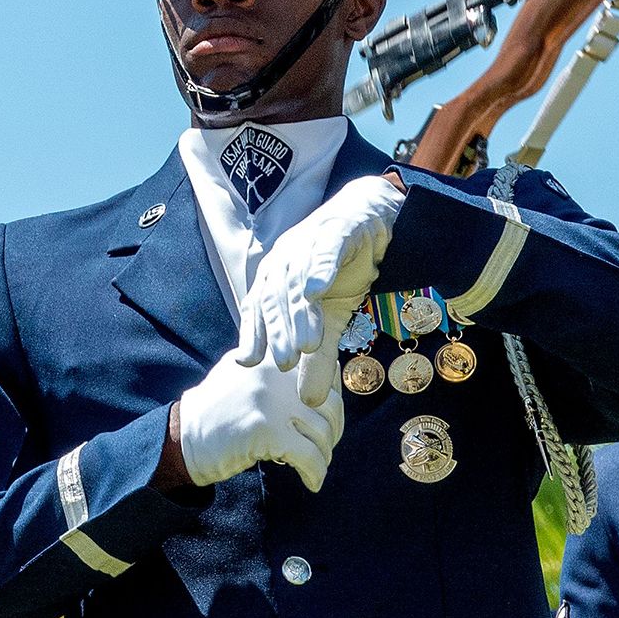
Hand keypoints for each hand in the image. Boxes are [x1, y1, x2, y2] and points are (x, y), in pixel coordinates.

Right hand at [176, 347, 341, 491]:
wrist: (183, 437)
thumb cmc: (217, 411)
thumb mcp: (245, 373)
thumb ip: (280, 370)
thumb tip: (330, 372)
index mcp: (274, 357)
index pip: (325, 375)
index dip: (334, 403)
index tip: (329, 422)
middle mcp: (275, 373)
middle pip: (330, 405)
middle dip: (334, 432)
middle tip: (326, 448)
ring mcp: (272, 402)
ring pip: (321, 433)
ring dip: (324, 456)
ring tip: (316, 467)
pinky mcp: (267, 431)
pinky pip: (308, 456)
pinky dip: (316, 473)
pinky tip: (312, 483)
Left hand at [235, 174, 405, 374]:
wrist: (370, 216)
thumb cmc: (342, 268)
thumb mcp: (331, 318)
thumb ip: (318, 356)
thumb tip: (309, 401)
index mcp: (275, 278)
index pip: (257, 309)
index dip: (252, 335)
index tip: (248, 365)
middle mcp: (284, 259)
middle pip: (274, 298)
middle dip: (277, 332)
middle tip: (284, 363)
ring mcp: (307, 243)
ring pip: (297, 280)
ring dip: (300, 312)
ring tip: (308, 343)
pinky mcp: (335, 230)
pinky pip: (324, 251)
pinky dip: (319, 270)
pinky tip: (317, 291)